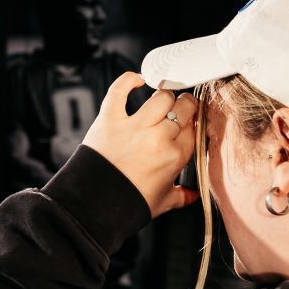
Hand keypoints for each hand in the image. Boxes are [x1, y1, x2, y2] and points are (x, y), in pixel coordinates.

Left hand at [82, 72, 198, 217]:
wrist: (95, 207)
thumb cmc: (129, 204)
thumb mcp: (163, 202)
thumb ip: (181, 195)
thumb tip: (192, 195)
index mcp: (175, 156)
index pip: (193, 127)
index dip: (192, 123)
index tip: (188, 123)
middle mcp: (158, 138)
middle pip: (183, 107)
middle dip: (185, 106)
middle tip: (179, 109)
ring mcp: (134, 127)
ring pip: (161, 96)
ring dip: (164, 96)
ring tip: (160, 101)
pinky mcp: (110, 119)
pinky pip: (120, 90)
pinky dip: (129, 80)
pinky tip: (137, 80)